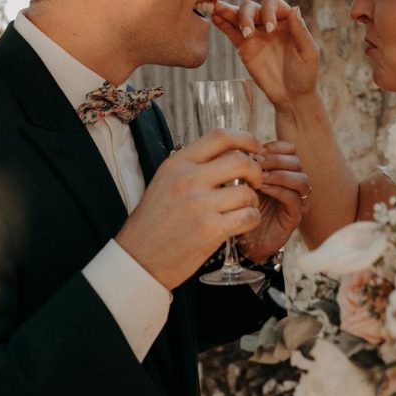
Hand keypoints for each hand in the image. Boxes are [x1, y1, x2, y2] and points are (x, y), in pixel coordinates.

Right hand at [115, 128, 263, 289]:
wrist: (139, 258)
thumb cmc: (154, 221)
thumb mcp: (165, 181)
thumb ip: (194, 166)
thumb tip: (230, 154)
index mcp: (178, 163)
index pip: (220, 137)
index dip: (245, 138)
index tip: (256, 148)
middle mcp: (188, 179)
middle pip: (240, 161)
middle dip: (256, 171)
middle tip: (255, 181)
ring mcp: (200, 205)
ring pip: (247, 192)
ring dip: (252, 200)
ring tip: (243, 207)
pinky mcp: (211, 230)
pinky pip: (248, 216)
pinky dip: (252, 218)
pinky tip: (243, 222)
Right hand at [212, 0, 318, 107]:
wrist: (291, 95)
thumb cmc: (305, 73)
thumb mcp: (308, 52)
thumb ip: (301, 31)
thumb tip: (295, 8)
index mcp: (286, 20)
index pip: (272, 3)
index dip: (268, 11)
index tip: (270, 30)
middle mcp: (268, 23)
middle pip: (251, 7)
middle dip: (246, 15)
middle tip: (247, 32)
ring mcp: (255, 34)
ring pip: (238, 16)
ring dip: (228, 11)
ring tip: (216, 7)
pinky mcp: (244, 47)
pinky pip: (231, 32)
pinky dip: (222, 23)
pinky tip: (214, 17)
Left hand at [239, 140, 309, 262]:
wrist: (245, 239)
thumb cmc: (243, 207)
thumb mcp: (244, 180)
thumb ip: (249, 165)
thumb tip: (245, 149)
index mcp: (283, 170)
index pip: (290, 149)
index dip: (275, 147)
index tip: (257, 151)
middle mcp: (294, 184)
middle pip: (296, 162)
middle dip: (275, 160)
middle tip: (256, 163)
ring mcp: (298, 200)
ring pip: (300, 179)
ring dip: (279, 174)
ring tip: (260, 177)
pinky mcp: (295, 216)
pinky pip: (293, 198)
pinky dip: (278, 190)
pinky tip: (262, 189)